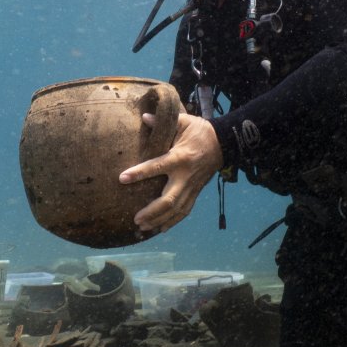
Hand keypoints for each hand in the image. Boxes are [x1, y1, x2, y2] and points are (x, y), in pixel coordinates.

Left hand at [119, 112, 222, 233]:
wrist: (224, 143)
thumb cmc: (199, 131)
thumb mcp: (183, 121)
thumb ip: (163, 121)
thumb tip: (144, 117)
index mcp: (180, 157)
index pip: (157, 166)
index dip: (139, 173)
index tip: (122, 178)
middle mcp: (186, 176)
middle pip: (169, 200)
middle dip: (152, 212)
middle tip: (136, 219)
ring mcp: (192, 186)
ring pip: (176, 210)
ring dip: (160, 220)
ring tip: (143, 227)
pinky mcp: (196, 192)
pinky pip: (184, 210)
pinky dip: (173, 221)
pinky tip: (161, 229)